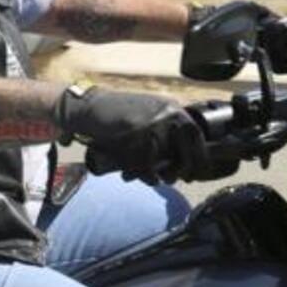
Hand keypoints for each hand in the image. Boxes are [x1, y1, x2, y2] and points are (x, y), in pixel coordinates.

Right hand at [53, 85, 236, 184]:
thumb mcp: (147, 119)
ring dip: (156, 173)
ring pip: (163, 157)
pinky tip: (132, 174)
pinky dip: (140, 173)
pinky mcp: (136, 130)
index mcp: (171, 107)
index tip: (196, 173)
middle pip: (186, 146)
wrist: (87, 107)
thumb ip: (165, 136)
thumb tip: (184, 165)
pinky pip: (144, 161)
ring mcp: (151, 120)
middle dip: (181, 167)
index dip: (199, 156)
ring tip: (149, 178)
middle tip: (171, 179)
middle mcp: (166, 111)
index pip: (196, 133)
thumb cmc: (117, 117)